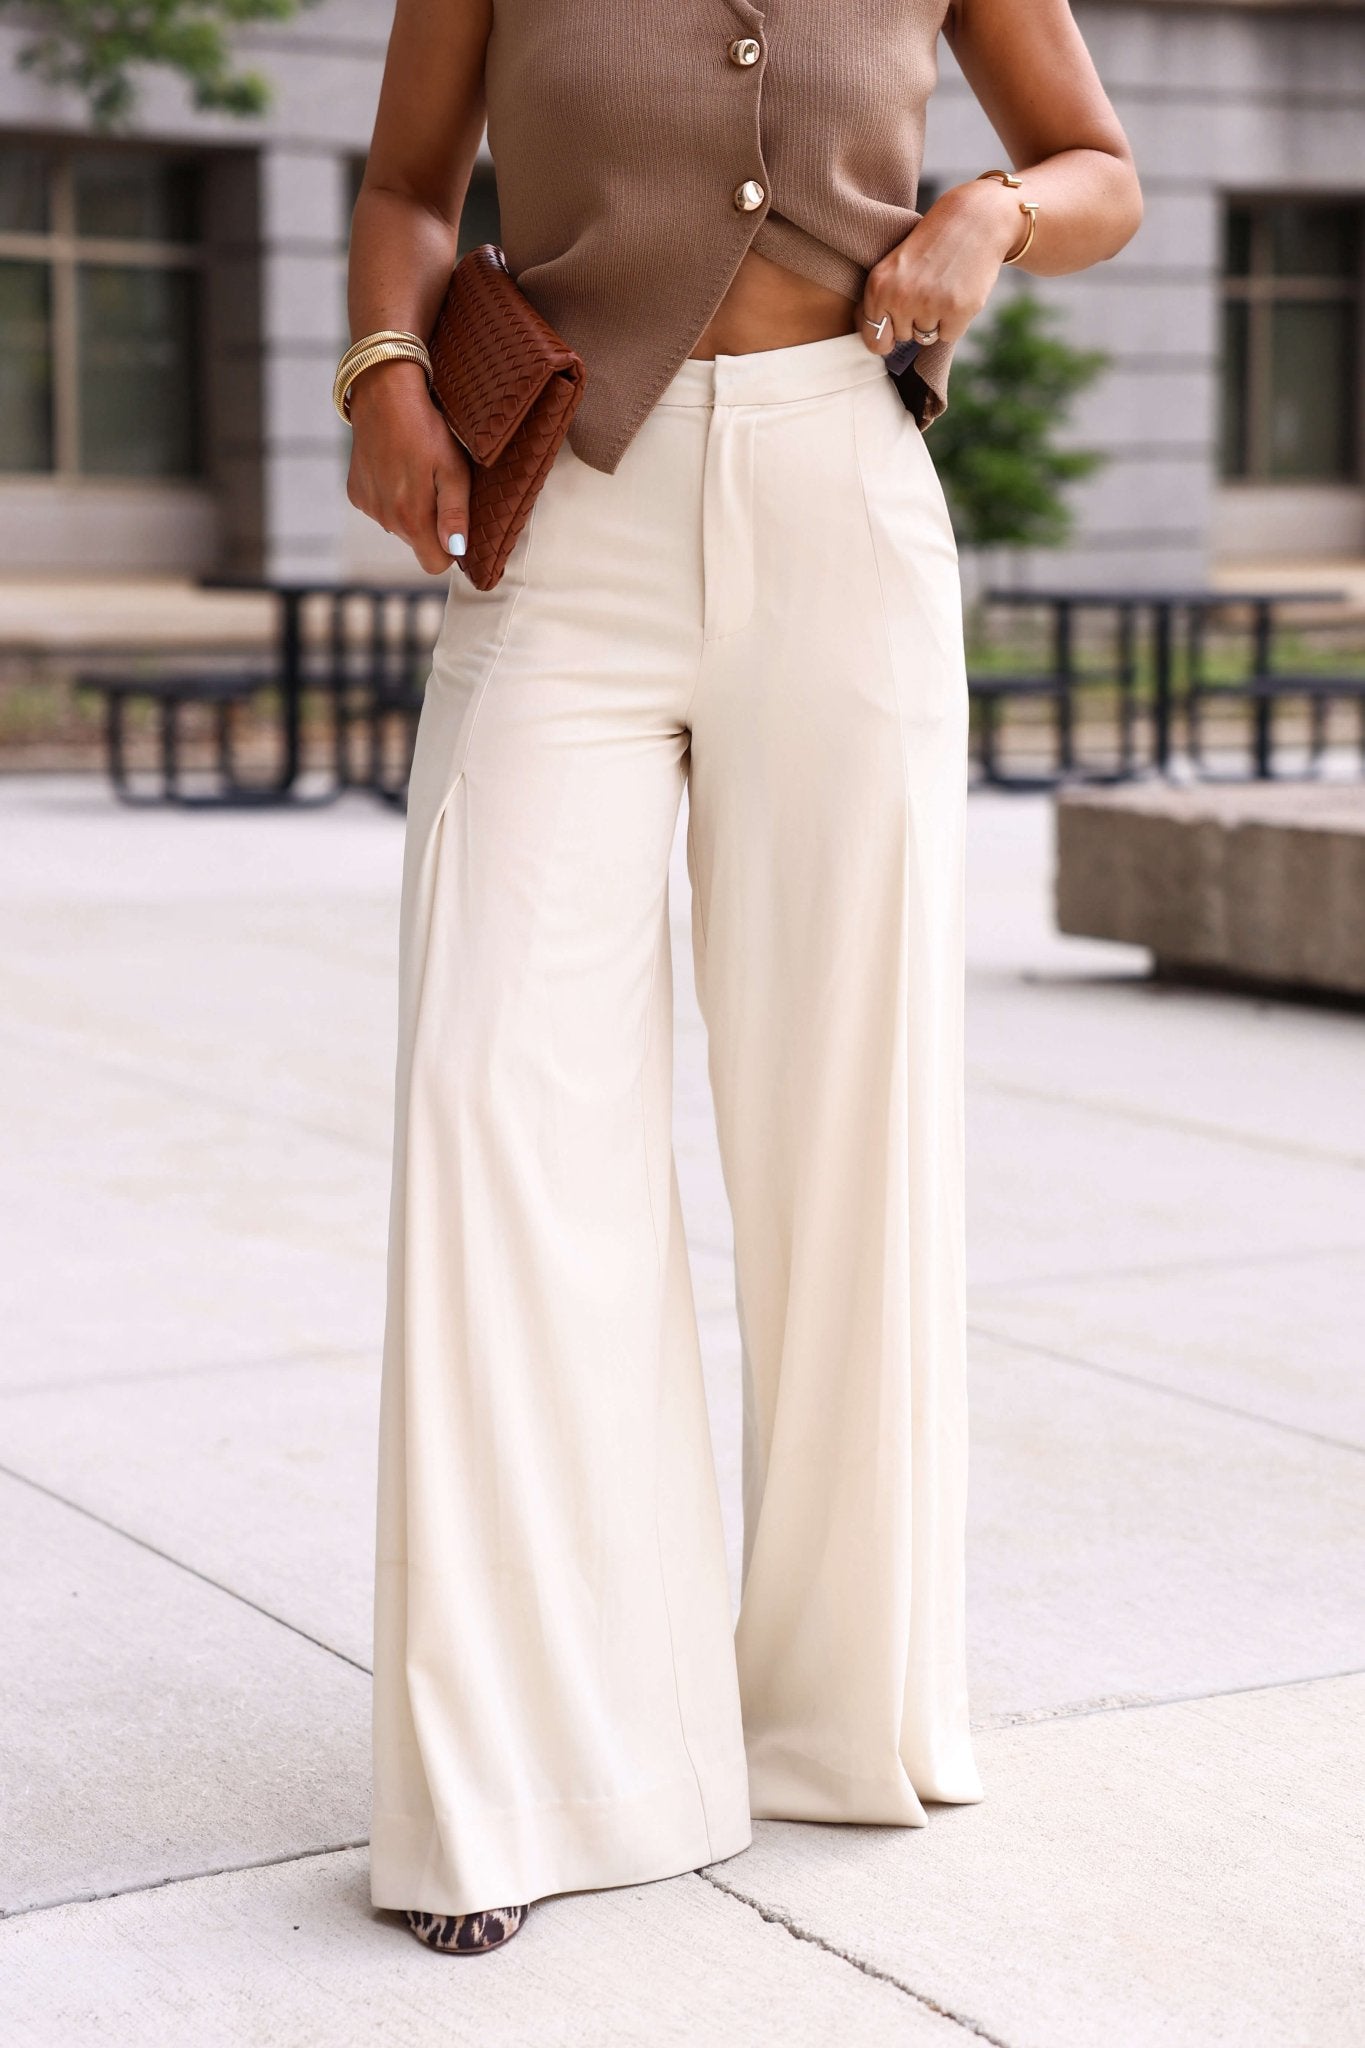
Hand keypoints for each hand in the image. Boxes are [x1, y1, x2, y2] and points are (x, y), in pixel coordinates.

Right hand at [344, 359, 470, 575]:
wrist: (384, 394)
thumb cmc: (427, 429)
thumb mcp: (453, 469)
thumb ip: (455, 514)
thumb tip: (457, 552)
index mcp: (411, 518)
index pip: (434, 565)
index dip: (449, 550)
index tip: (455, 524)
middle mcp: (385, 520)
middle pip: (417, 543)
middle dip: (430, 523)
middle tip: (436, 484)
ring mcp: (368, 507)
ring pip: (399, 526)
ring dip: (410, 508)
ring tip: (414, 471)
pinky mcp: (355, 493)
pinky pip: (380, 508)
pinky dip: (390, 495)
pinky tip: (394, 467)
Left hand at [859, 177, 1029, 359]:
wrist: (975, 219)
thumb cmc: (931, 245)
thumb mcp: (894, 265)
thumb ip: (880, 301)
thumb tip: (875, 342)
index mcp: (878, 286)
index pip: (874, 341)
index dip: (887, 336)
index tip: (896, 324)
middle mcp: (900, 297)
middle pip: (903, 337)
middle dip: (914, 319)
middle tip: (928, 287)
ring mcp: (929, 304)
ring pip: (926, 337)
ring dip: (935, 320)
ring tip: (943, 287)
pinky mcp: (957, 310)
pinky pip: (949, 336)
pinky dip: (955, 321)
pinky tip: (958, 293)